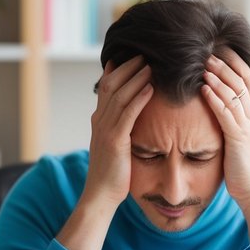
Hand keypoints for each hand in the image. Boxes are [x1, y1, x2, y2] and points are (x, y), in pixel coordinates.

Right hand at [83, 56, 153, 211]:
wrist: (100, 196)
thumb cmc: (112, 173)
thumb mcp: (114, 145)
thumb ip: (120, 127)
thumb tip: (133, 114)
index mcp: (99, 120)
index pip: (106, 86)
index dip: (118, 69)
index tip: (132, 56)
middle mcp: (99, 121)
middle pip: (111, 85)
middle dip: (128, 67)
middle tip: (145, 53)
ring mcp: (105, 130)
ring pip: (119, 96)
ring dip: (136, 78)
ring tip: (150, 65)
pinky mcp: (115, 141)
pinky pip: (128, 114)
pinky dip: (139, 98)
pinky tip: (150, 88)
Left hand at [201, 50, 249, 241]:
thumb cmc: (242, 165)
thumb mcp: (238, 136)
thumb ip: (231, 118)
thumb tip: (217, 102)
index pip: (248, 77)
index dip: (235, 60)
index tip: (219, 45)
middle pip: (242, 79)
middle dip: (225, 62)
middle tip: (208, 47)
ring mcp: (248, 126)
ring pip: (234, 93)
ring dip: (218, 76)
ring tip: (203, 63)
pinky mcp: (238, 139)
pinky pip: (226, 114)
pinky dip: (215, 99)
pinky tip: (203, 89)